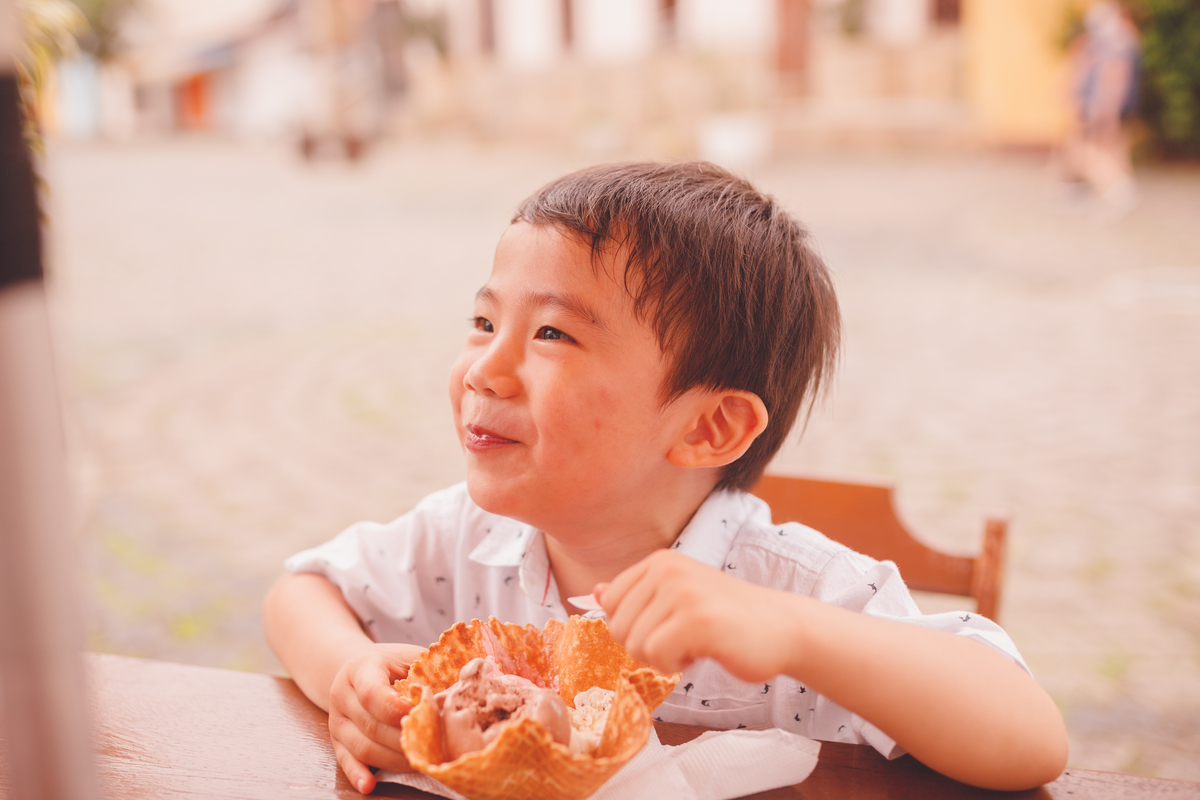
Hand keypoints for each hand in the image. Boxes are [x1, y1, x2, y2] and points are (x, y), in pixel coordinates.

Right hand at [328, 643, 422, 793]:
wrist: (355, 668)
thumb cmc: (391, 663)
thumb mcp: (408, 656)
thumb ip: (428, 671)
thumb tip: (460, 689)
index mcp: (361, 668)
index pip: (372, 694)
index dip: (397, 710)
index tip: (423, 714)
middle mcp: (342, 694)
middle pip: (371, 726)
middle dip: (404, 739)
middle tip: (434, 745)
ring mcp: (336, 720)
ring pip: (362, 747)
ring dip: (393, 759)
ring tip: (420, 761)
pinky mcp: (336, 740)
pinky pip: (345, 760)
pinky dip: (357, 774)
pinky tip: (370, 785)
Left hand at [598, 549, 803, 682]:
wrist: (783, 627)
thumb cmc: (729, 618)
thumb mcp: (679, 597)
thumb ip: (638, 594)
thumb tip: (595, 592)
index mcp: (660, 561)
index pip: (610, 602)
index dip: (632, 626)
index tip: (666, 626)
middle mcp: (667, 569)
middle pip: (618, 626)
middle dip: (645, 646)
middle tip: (683, 639)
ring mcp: (682, 592)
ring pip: (635, 644)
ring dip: (663, 658)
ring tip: (696, 643)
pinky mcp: (696, 619)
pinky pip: (655, 655)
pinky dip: (675, 665)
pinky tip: (702, 652)